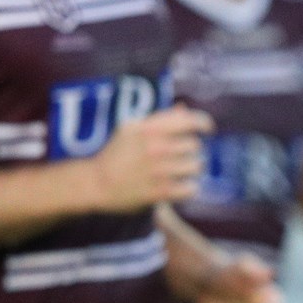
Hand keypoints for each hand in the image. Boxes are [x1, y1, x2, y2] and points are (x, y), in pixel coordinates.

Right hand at [92, 106, 213, 211]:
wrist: (95, 183)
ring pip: (196, 166)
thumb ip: (159, 120)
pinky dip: (188, 188)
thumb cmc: (115, 154)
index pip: (189, 120)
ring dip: (190, 169)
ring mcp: (158, 170)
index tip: (207, 129)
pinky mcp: (159, 192)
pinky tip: (178, 186)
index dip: (203, 123)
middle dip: (190, 150)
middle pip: (195, 145)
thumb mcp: (131, 129)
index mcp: (148, 128)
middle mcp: (155, 147)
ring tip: (178, 171)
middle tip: (179, 156)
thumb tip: (184, 110)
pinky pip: (191, 188)